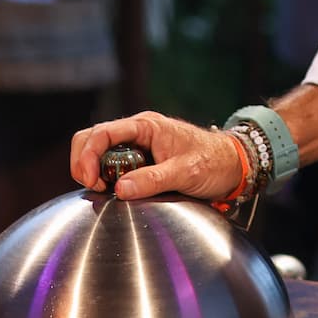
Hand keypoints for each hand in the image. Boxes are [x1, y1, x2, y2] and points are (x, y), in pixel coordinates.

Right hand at [70, 113, 244, 201]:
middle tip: (94, 186)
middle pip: (93, 138)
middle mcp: (137, 132)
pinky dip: (106, 176)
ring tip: (105, 190)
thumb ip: (153, 179)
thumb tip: (120, 189)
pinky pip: (113, 164)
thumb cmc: (213, 161)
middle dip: (85, 162)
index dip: (89, 155)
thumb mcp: (185, 172)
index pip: (103, 132)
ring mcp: (137, 146)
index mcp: (146, 126)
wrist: (232, 165)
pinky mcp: (140, 160)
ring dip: (94, 170)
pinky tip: (114, 191)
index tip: (91, 179)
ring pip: (100, 152)